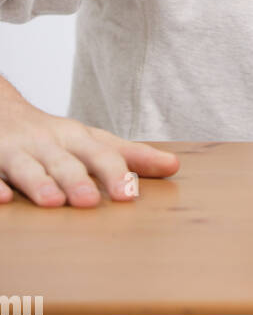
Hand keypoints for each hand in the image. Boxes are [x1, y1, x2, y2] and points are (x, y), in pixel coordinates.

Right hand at [0, 94, 178, 205]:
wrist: (3, 112)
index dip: (116, 172)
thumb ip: (130, 156)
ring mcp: (18, 152)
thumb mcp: (91, 141)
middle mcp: (49, 144)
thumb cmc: (55, 137)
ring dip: (40, 183)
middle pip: (65, 162)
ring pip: (28, 168)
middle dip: (77, 180)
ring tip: (52, 202)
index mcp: (77, 139)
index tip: (131, 194)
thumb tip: (174, 166)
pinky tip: (4, 200)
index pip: (101, 154)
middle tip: (91, 201)